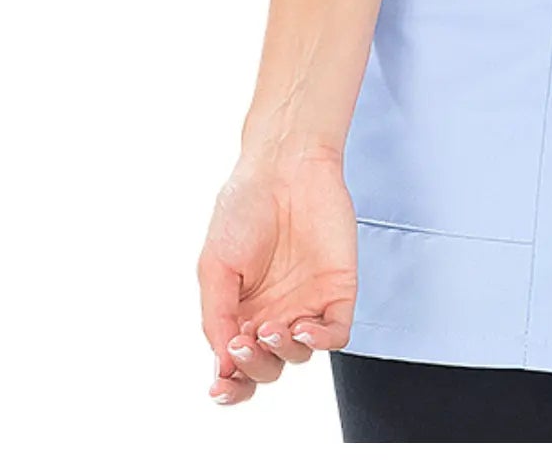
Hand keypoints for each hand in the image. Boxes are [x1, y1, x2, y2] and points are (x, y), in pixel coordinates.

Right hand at [198, 152, 356, 405]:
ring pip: (299, 355)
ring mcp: (307, 302)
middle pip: (266, 369)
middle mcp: (274, 311)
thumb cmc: (244, 207)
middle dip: (252, 369)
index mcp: (241, 311)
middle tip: (242, 343)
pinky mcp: (337, 289)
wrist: (284, 164)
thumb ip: (218, 317)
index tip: (219, 386)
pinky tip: (303, 328)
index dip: (229, 386)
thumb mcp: (214, 266)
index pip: (237, 366)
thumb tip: (223, 365)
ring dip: (281, 353)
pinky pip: (336, 333)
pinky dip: (321, 341)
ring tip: (268, 327)